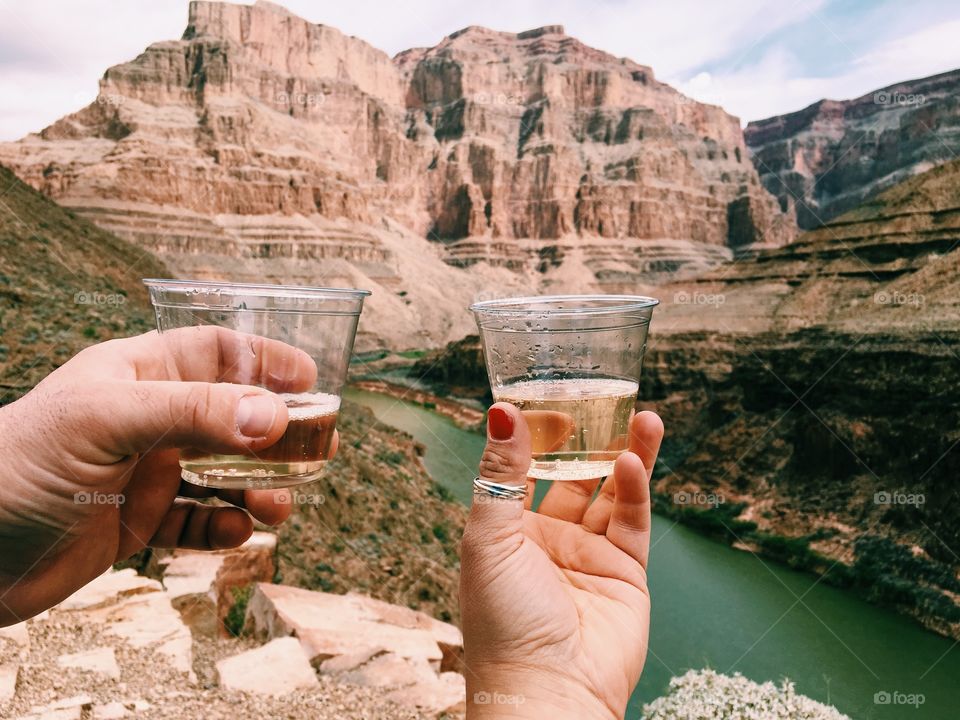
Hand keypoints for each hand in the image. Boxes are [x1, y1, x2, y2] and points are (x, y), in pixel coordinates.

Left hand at [0, 327, 331, 624]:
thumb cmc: (16, 465)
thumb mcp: (107, 420)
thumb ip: (193, 413)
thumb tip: (276, 416)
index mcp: (135, 374)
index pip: (214, 352)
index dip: (264, 360)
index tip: (311, 381)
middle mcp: (146, 419)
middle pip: (230, 414)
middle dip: (275, 431)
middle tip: (318, 448)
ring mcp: (143, 471)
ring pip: (221, 473)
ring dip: (258, 488)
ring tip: (280, 506)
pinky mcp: (136, 522)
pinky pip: (195, 520)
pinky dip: (221, 526)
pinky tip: (237, 531)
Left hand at [460, 403, 662, 718]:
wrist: (547, 692)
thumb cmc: (503, 623)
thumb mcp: (490, 538)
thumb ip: (501, 473)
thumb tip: (500, 411)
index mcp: (506, 533)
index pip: (523, 471)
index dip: (537, 436)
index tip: (552, 402)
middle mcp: (548, 541)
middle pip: (574, 476)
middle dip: (589, 441)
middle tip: (606, 401)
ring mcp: (589, 556)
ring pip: (612, 493)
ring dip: (626, 454)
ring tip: (645, 416)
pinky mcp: (625, 573)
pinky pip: (631, 521)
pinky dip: (634, 490)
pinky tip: (632, 461)